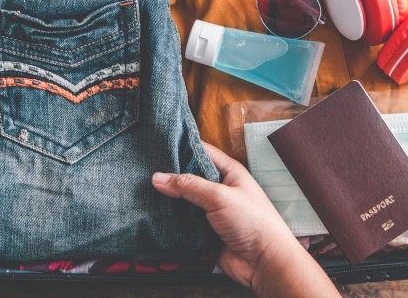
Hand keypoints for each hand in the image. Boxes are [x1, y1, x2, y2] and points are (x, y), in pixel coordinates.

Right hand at [152, 143, 338, 296]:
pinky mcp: (205, 231)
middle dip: (170, 176)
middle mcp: (220, 189)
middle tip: (144, 170)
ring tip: (143, 192)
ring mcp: (212, 211)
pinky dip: (171, 221)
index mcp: (229, 172)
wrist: (264, 262)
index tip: (158, 145)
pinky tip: (154, 216)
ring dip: (169, 200)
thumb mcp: (219, 196)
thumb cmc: (253, 222)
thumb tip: (159, 177)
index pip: (202, 152)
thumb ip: (189, 185)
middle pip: (190, 177)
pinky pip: (184, 223)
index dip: (182, 147)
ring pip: (184, 201)